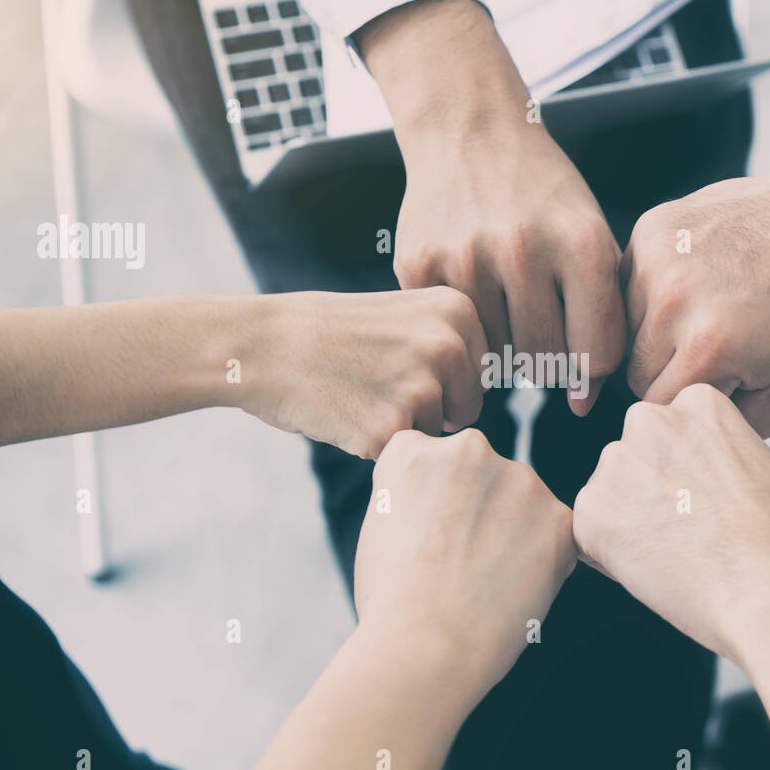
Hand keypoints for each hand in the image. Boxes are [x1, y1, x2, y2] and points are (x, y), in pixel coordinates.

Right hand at [239, 287, 486, 458]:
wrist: (264, 345)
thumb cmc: (335, 336)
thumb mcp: (409, 316)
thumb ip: (458, 342)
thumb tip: (505, 382)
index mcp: (459, 310)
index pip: (481, 375)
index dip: (439, 381)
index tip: (395, 361)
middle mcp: (449, 344)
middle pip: (467, 411)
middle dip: (428, 412)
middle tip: (374, 383)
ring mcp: (421, 386)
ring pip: (436, 437)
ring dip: (402, 430)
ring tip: (359, 396)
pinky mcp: (392, 429)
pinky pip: (403, 459)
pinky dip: (374, 448)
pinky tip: (345, 416)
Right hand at [355, 428, 576, 696]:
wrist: (423, 648)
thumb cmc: (392, 602)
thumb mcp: (380, 525)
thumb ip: (417, 496)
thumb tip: (445, 503)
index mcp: (415, 450)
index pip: (437, 461)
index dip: (438, 506)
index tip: (431, 538)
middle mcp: (469, 449)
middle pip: (486, 477)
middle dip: (481, 513)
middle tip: (463, 563)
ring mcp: (518, 479)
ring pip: (524, 504)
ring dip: (514, 534)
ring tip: (486, 581)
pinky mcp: (557, 516)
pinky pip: (556, 535)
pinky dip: (543, 562)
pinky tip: (513, 588)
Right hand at [394, 109, 622, 414]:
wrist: (471, 132)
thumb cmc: (544, 198)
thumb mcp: (590, 239)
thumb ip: (603, 319)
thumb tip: (581, 405)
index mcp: (580, 243)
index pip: (596, 354)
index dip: (592, 363)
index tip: (580, 345)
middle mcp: (523, 249)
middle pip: (545, 360)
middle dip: (548, 357)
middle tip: (540, 327)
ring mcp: (465, 258)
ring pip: (496, 356)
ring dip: (506, 347)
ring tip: (508, 307)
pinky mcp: (419, 265)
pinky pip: (452, 333)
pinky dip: (466, 329)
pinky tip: (475, 294)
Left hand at [573, 383, 769, 658]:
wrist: (769, 584)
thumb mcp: (752, 460)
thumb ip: (706, 450)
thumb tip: (681, 470)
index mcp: (694, 401)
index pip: (666, 433)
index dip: (681, 474)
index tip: (702, 498)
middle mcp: (648, 421)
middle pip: (632, 458)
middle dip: (647, 492)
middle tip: (686, 529)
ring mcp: (616, 463)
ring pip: (608, 495)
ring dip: (628, 522)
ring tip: (676, 551)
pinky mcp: (591, 510)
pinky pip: (589, 534)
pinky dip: (611, 555)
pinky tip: (655, 566)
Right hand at [622, 174, 769, 435]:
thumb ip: (740, 430)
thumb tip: (686, 437)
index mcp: (709, 348)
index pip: (660, 404)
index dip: (693, 399)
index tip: (726, 379)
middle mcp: (673, 301)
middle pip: (635, 370)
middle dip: (671, 369)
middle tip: (718, 346)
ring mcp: (657, 258)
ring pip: (626, 327)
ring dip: (657, 329)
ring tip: (708, 311)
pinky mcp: (651, 226)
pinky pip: (629, 282)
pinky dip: (654, 289)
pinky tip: (698, 280)